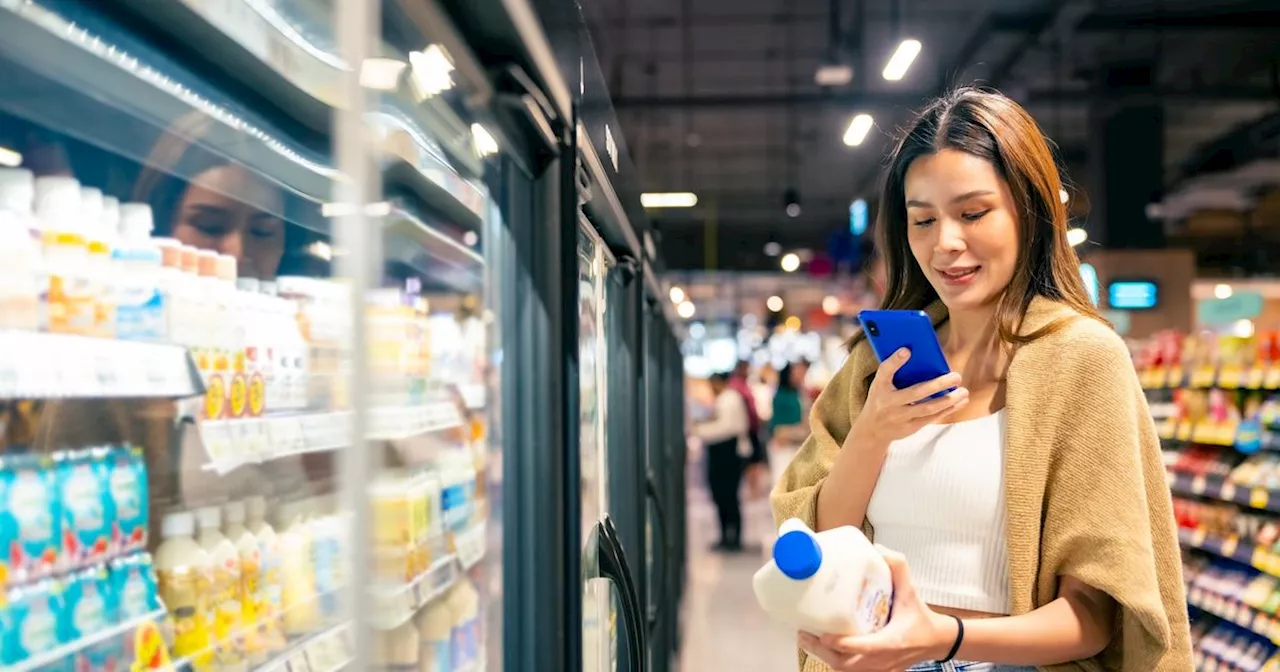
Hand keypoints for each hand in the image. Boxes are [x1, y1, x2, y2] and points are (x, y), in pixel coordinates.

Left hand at [798, 547, 957, 671]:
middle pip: (848, 665)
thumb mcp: (911, 591)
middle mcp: (884, 660)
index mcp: (892, 641)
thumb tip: (878, 548)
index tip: (823, 635)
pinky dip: (836, 662)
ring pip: (847, 671)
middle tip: (804, 635)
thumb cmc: (920, 617)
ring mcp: (880, 669)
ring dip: (826, 658)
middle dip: (823, 653)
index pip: (865, 648)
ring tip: (807, 640)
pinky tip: (823, 649)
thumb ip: (898, 569)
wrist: (936, 641)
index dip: (843, 644)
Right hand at [851, 348, 967, 446]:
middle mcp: (889, 403)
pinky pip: (931, 418)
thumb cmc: (880, 399)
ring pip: (927, 408)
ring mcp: (900, 417)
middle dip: (937, 384)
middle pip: (915, 393)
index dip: (894, 361)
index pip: (884, 372)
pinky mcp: (910, 427)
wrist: (872, 430)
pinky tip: (960, 401)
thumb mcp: (880, 384)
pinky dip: (947, 409)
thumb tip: (913, 352)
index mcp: (879, 387)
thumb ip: (894, 370)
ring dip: (948, 400)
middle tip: (956, 376)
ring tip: (963, 391)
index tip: (907, 350)